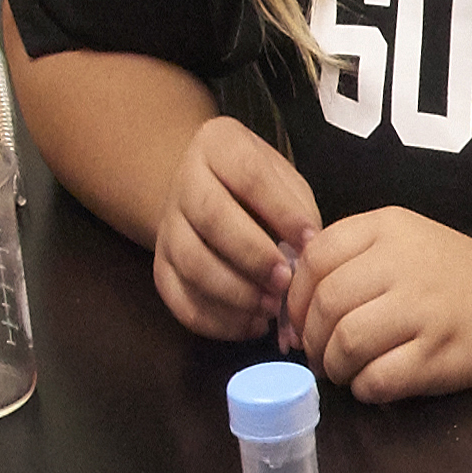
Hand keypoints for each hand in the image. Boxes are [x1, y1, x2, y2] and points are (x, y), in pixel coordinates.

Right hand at [142, 117, 324, 341]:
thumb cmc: (260, 189)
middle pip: (211, 218)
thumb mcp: (285, 180)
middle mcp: (185, 182)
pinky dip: (216, 321)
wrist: (207, 194)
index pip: (248, 174)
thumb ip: (299, 210)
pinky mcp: (161, 266)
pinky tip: (250, 325)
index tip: (310, 241)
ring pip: (190, 263)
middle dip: (253, 256)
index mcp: (219, 146)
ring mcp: (168, 226)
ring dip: (234, 293)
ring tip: (270, 307)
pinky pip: (179, 299)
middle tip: (285, 281)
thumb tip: (309, 257)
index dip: (281, 211)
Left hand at [278, 206, 471, 405]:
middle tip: (320, 355)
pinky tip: (374, 382)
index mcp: (390, 226)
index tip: (300, 320)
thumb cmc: (456, 280)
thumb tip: (289, 302)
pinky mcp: (439, 354)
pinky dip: (365, 388)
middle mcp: (405, 261)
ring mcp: (425, 308)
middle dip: (312, 339)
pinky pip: (377, 379)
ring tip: (345, 370)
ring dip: (335, 367)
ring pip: (346, 344)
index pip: (315, 257)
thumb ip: (351, 257)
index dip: (296, 297)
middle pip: (326, 305)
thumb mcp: (407, 242)